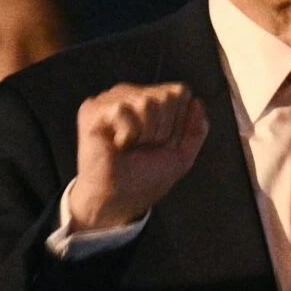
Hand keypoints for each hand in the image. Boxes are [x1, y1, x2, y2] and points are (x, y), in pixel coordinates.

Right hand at [68, 83, 208, 229]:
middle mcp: (131, 94)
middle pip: (168, 95)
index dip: (179, 122)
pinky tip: (117, 144)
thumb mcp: (183, 154)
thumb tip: (197, 102)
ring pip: (147, 101)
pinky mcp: (93, 109)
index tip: (162, 142)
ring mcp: (110, 100)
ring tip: (130, 146)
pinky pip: (123, 109)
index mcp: (151, 99)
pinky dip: (127, 133)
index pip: (180, 91)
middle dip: (164, 128)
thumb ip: (196, 129)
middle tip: (144, 146)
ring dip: (146, 133)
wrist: (120, 199)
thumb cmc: (146, 177)